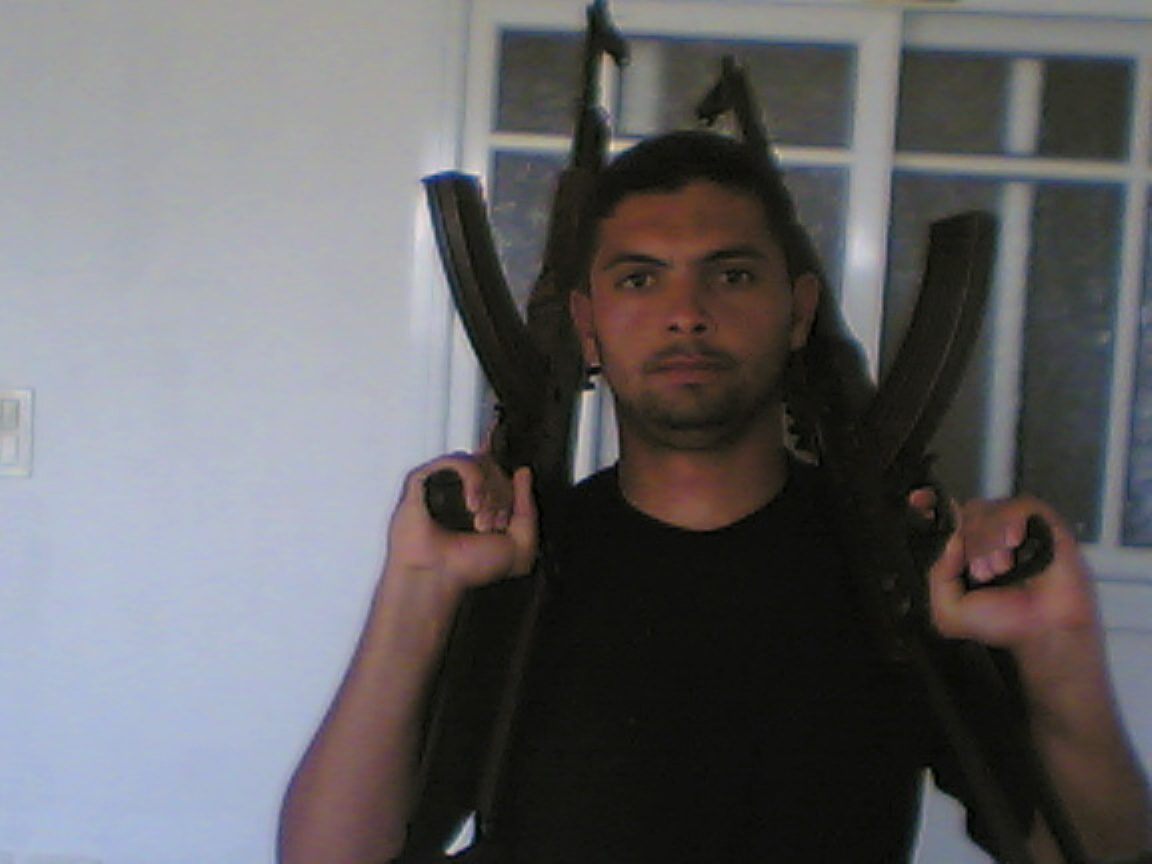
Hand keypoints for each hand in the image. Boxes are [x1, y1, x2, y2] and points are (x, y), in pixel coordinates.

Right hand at [386, 453, 537, 594]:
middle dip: (502, 498)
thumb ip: (529, 510)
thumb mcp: (519, 546)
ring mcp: (443, 482)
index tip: (507, 511)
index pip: (503, 473)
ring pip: (480, 462)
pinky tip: (471, 504)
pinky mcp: (424, 478)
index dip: (511, 487)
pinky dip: (473, 480)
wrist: (437, 576)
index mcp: (482, 502)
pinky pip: (458, 461)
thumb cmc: (469, 567)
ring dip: (489, 492)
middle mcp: (461, 489)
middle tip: (491, 525)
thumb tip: (523, 473)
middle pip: (496, 467)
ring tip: (480, 520)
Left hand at [926, 496, 1098, 650]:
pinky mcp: (1045, 525)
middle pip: (964, 512)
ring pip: (987, 509)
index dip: (928, 502)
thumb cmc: (1004, 622)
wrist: (1044, 631)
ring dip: (988, 540)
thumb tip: (952, 541)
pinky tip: (1014, 544)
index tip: (916, 499)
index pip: (942, 517)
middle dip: (967, 541)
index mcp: (966, 551)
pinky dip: (1010, 523)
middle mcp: (989, 536)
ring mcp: (1016, 528)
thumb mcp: (950, 611)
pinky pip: (1020, 506)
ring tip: (1002, 569)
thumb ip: (937, 577)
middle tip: (981, 572)